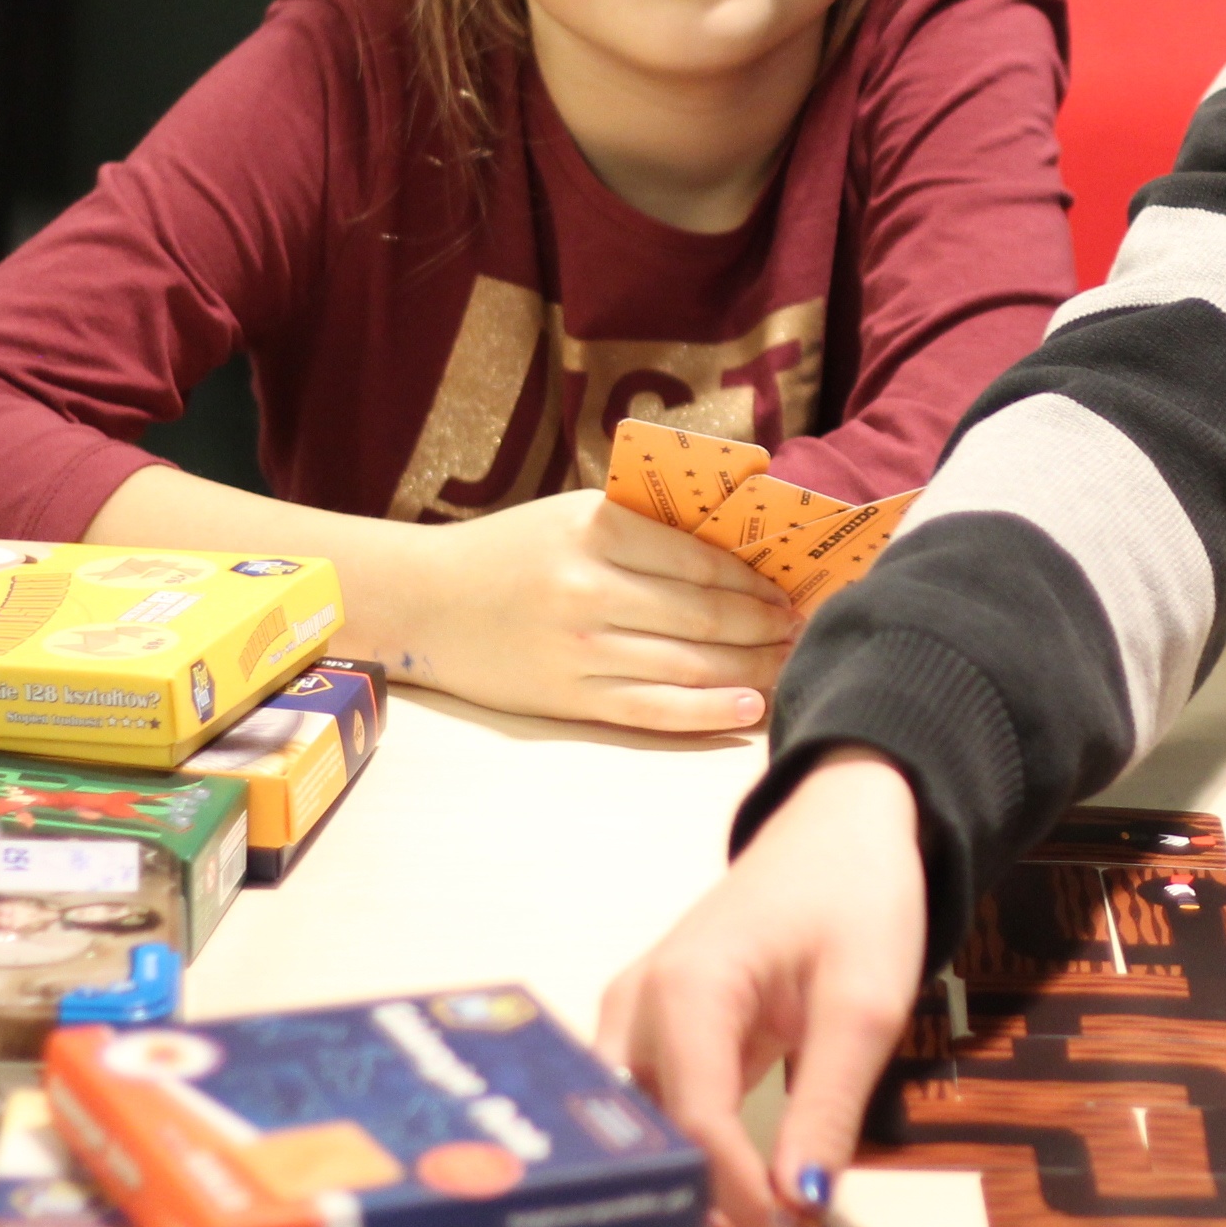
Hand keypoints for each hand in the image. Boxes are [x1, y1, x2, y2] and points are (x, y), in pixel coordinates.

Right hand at [377, 487, 798, 731]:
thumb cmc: (510, 551)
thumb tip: (735, 546)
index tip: (787, 586)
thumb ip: (644, 527)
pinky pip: (652, 710)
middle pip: (704, 614)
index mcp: (596, 530)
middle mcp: (591, 589)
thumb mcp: (574, 515)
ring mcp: (580, 649)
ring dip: (751, 666)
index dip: (754, 578)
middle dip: (764, 624)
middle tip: (801, 627)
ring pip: (689, 663)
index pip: (701, 558)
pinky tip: (748, 706)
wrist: (424, 602)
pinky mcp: (569, 698)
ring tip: (788, 663)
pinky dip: (707, 712)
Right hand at [603, 749, 929, 1226]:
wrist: (840, 828)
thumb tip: (797, 1205)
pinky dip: (681, 1165)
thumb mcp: (866, 1002)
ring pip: (631, 1133)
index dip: (733, 1199)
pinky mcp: (650, 1031)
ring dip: (680, 1196)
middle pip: (639, 1138)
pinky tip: (724, 1207)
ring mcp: (634, 1018)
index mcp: (688, 988)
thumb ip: (828, 1106)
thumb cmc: (856, 896)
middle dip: (687, 1211)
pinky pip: (647, 1114)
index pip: (693, 1124)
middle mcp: (637, 1006)